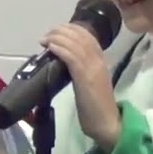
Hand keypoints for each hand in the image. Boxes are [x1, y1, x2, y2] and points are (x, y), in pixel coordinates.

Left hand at [41, 24, 118, 150]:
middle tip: (47, 34)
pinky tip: (51, 46)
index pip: (88, 36)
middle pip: (81, 35)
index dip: (71, 29)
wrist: (107, 124)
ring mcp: (93, 67)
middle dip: (61, 30)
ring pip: (75, 43)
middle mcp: (99, 60)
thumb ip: (82, 71)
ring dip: (57, 37)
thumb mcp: (90, 83)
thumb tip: (65, 62)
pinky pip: (71, 56)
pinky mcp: (85, 77)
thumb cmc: (96, 108)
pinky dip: (60, 48)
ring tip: (45, 39)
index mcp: (102, 61)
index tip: (57, 31)